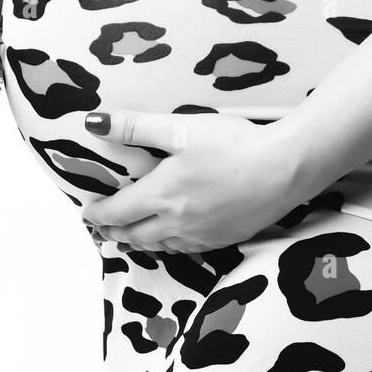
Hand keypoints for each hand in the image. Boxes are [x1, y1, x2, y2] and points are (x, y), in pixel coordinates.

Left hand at [79, 110, 307, 252]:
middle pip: (135, 236)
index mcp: (161, 195)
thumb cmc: (232, 144)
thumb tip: (94, 122)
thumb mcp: (179, 128)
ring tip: (131, 235)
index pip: (117, 212)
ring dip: (140, 241)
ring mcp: (202, 234)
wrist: (284, 169)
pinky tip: (172, 237)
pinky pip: (186, 248)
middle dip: (114, 232)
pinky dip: (169, 245)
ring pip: (160, 246)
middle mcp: (177, 222)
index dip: (97, 214)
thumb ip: (135, 127)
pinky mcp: (224, 238)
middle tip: (102, 228)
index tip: (86, 213)